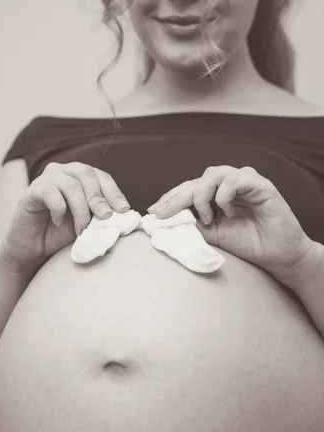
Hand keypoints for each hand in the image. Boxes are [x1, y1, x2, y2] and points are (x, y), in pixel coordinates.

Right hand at [0, 162, 129, 273]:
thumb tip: (125, 215)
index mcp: (80, 177)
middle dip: (99, 197)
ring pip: (70, 184)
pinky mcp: (31, 190)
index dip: (114, 192)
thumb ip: (102, 216)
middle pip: (86, 173)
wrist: (33, 249)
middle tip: (105, 217)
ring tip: (81, 228)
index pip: (101, 177)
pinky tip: (57, 222)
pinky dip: (58, 209)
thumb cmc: (62, 235)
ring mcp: (46, 179)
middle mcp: (63, 172)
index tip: (123, 210)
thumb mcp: (88, 225)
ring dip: (80, 209)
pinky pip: (50, 192)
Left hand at [148, 165, 314, 280]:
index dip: (170, 198)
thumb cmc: (248, 243)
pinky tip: (228, 214)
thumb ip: (192, 224)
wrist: (278, 256)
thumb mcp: (212, 234)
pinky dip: (224, 196)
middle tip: (162, 213)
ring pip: (212, 174)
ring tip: (207, 218)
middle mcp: (230, 182)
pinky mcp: (261, 185)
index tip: (153, 212)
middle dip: (176, 197)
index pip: (189, 188)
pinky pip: (234, 180)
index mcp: (218, 192)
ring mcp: (246, 181)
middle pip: (196, 180)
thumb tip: (165, 220)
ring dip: (201, 196)